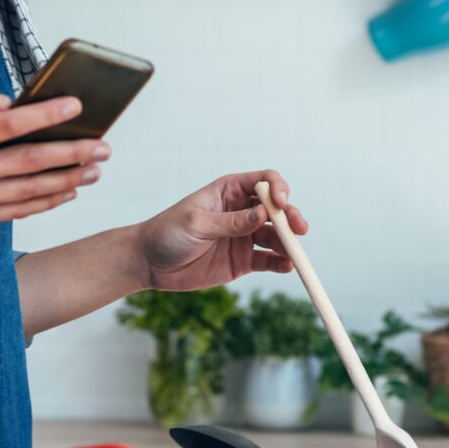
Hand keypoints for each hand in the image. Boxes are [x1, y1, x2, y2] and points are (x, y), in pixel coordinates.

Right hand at [0, 87, 111, 226]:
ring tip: (95, 170)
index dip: (45, 115)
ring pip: (29, 191)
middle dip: (71, 154)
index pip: (9, 125)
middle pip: (29, 163)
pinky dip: (45, 202)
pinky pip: (16, 211)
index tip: (76, 105)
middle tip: (103, 147)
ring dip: (67, 180)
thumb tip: (5, 102)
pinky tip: (68, 191)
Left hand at [134, 170, 307, 291]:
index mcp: (228, 191)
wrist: (149, 263)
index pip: (264, 181)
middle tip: (299, 229)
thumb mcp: (196, 224)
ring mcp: (243, 236)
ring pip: (276, 235)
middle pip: (276, 209)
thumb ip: (230, 222)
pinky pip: (269, 260)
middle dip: (291, 216)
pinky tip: (287, 266)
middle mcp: (241, 211)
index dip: (278, 189)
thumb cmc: (167, 233)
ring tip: (294, 254)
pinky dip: (281, 262)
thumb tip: (263, 214)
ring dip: (289, 242)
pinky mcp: (243, 260)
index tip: (280, 204)